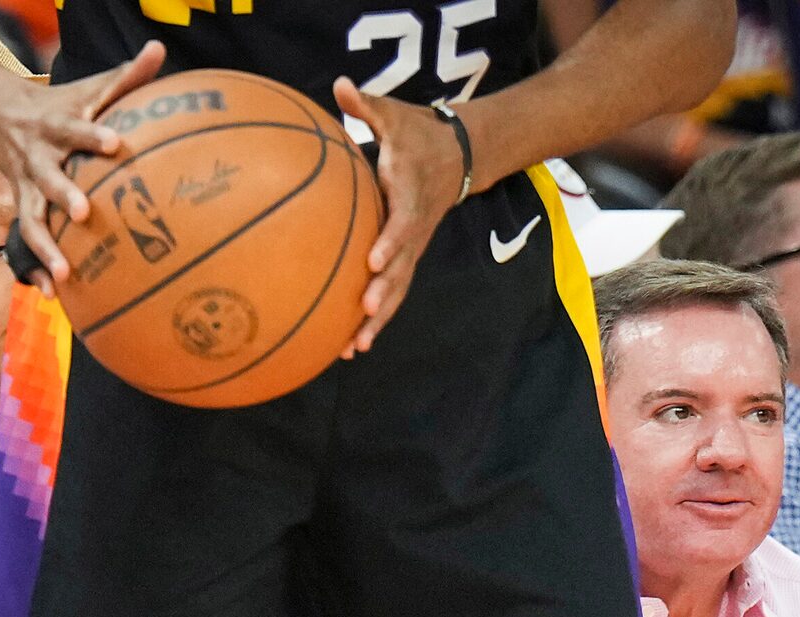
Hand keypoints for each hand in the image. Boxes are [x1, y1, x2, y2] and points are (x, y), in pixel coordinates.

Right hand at [0, 40, 166, 286]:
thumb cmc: (61, 103)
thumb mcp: (89, 87)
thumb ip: (126, 74)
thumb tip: (158, 49)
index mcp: (57, 124)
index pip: (74, 127)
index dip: (92, 134)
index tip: (114, 143)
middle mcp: (38, 157)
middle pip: (49, 177)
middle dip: (63, 195)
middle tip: (82, 212)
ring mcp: (28, 186)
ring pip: (31, 218)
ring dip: (45, 247)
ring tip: (65, 273)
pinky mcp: (24, 208)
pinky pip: (27, 240)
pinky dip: (37, 267)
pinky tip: (53, 295)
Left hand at [330, 80, 465, 353]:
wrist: (458, 153)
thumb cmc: (417, 134)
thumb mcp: (395, 115)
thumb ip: (367, 105)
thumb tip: (340, 84)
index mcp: (409, 193)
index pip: (401, 220)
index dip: (390, 240)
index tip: (375, 260)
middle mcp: (414, 226)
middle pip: (402, 266)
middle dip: (385, 292)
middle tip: (366, 313)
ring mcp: (413, 246)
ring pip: (398, 288)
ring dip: (378, 320)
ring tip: (353, 349)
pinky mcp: (407, 258)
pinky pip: (393, 292)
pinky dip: (375, 320)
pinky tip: (349, 347)